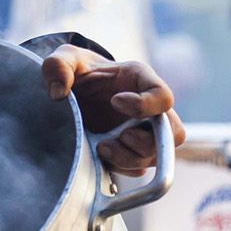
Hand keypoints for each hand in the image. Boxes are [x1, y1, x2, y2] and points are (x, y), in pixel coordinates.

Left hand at [41, 44, 186, 175]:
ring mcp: (142, 133)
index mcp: (140, 79)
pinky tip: (100, 157)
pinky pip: (138, 170)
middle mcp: (149, 109)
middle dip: (147, 141)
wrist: (73, 94)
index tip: (115, 101)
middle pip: (173, 134)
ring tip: (102, 147)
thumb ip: (57, 66)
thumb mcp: (63, 60)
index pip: (163, 96)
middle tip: (121, 134)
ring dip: (130, 158)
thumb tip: (59, 93)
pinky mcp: (130, 153)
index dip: (145, 104)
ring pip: (156, 156)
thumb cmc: (77, 72)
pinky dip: (121, 168)